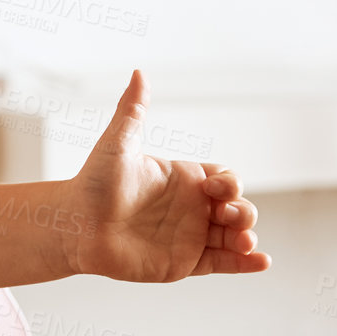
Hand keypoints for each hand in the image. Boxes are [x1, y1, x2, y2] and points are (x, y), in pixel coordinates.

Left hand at [61, 70, 268, 280]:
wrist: (74, 225)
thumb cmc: (93, 183)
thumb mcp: (117, 144)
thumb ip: (133, 111)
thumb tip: (139, 71)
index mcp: (183, 179)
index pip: (225, 179)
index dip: (230, 182)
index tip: (213, 186)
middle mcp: (191, 208)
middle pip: (238, 207)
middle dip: (244, 210)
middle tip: (227, 214)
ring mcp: (190, 237)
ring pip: (234, 236)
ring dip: (247, 236)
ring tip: (244, 239)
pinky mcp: (185, 263)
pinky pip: (223, 264)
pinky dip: (246, 264)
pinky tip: (261, 261)